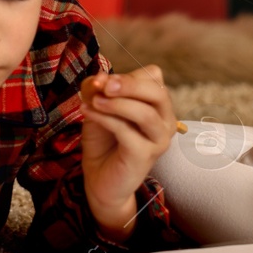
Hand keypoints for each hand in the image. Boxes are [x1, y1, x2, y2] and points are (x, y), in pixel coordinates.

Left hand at [78, 67, 176, 240]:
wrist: (99, 177)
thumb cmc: (103, 139)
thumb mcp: (97, 106)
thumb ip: (98, 89)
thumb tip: (100, 77)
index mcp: (158, 105)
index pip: (154, 77)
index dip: (128, 75)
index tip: (101, 80)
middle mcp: (165, 121)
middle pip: (158, 93)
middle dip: (130, 85)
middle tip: (104, 85)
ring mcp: (159, 140)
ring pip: (146, 114)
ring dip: (117, 104)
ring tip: (94, 102)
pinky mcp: (145, 156)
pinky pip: (128, 133)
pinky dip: (106, 119)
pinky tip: (87, 113)